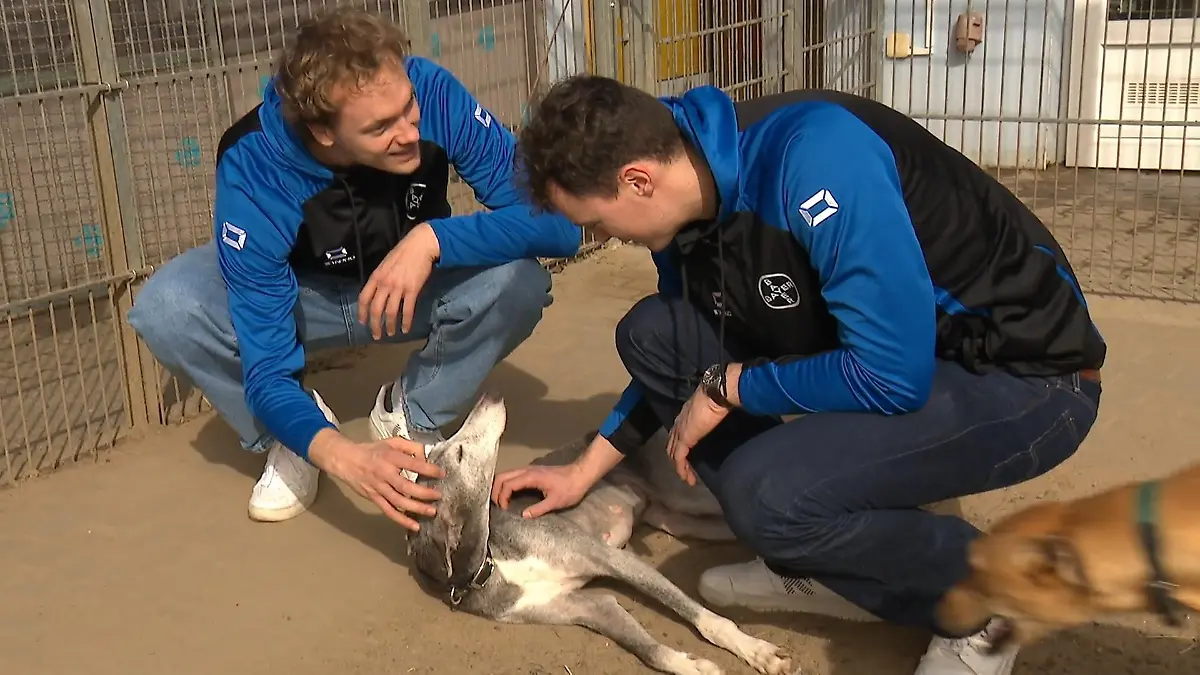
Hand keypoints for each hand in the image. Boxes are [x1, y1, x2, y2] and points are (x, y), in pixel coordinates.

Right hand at [325, 436, 445, 530]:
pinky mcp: (374, 499)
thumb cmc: (372, 450)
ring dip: (416, 508)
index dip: (428, 470)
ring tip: (432, 511)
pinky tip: (414, 525)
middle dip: (424, 493)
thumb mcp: (392, 442)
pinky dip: (402, 520)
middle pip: (406, 487)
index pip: (413, 464)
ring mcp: (379, 488)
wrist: (346, 460)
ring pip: (399, 502)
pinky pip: (389, 511)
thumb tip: (425, 458)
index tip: (441, 474)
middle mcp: (385, 474)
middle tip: (438, 495)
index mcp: (391, 457)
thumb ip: (411, 447)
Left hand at [357, 223, 440, 338]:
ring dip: (390, 326)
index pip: (364, 298)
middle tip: (376, 335)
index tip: (363, 322)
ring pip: (390, 312)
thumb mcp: (385, 264)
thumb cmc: (403, 253)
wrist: (420, 245)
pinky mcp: (412, 290)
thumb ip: (380, 278)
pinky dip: (406, 321)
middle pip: (376, 309)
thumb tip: (377, 293)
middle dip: (375, 325)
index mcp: (376, 276)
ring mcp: (398, 287)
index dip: (362, 312)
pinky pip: (407, 310)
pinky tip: (405, 329)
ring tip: (391, 334)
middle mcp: (385, 283)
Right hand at [492, 463, 592, 518]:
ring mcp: (528, 469)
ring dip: (499, 486)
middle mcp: (526, 470)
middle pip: (502, 476)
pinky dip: (506, 483)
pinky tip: (508, 494)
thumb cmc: (570, 488)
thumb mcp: (555, 502)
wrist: (581, 474)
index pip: (508, 485)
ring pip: (506, 474)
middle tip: (496, 506)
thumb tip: (523, 516)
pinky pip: (512, 475)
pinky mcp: (531, 471)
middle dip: (495, 491)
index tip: (504, 510)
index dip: (502, 497)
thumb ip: (538, 509)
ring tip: (500, 501)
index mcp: (530, 477)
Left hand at [666, 386, 731, 485]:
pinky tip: (687, 478)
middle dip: (678, 460)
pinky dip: (682, 469)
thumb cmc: (718, 398)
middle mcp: (679, 423)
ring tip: (688, 479)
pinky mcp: (684, 439)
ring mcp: (680, 431)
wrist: (716, 394)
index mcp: (684, 416)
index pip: (677, 435)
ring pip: (674, 454)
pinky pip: (679, 458)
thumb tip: (715, 420)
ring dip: (680, 468)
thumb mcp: (710, 410)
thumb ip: (708, 416)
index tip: (688, 457)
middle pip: (672, 445)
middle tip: (686, 472)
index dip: (680, 447)